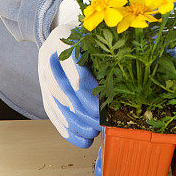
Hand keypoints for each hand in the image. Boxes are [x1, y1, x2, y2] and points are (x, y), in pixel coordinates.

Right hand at [38, 18, 102, 147]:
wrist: (59, 35)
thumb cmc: (87, 34)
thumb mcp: (97, 35)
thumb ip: (109, 50)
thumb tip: (133, 67)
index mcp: (63, 41)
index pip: (76, 73)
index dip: (91, 94)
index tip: (106, 108)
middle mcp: (48, 59)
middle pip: (66, 93)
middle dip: (85, 113)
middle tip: (102, 125)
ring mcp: (42, 76)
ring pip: (57, 105)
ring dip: (76, 124)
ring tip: (93, 135)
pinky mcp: (43, 90)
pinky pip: (52, 113)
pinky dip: (66, 130)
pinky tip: (81, 141)